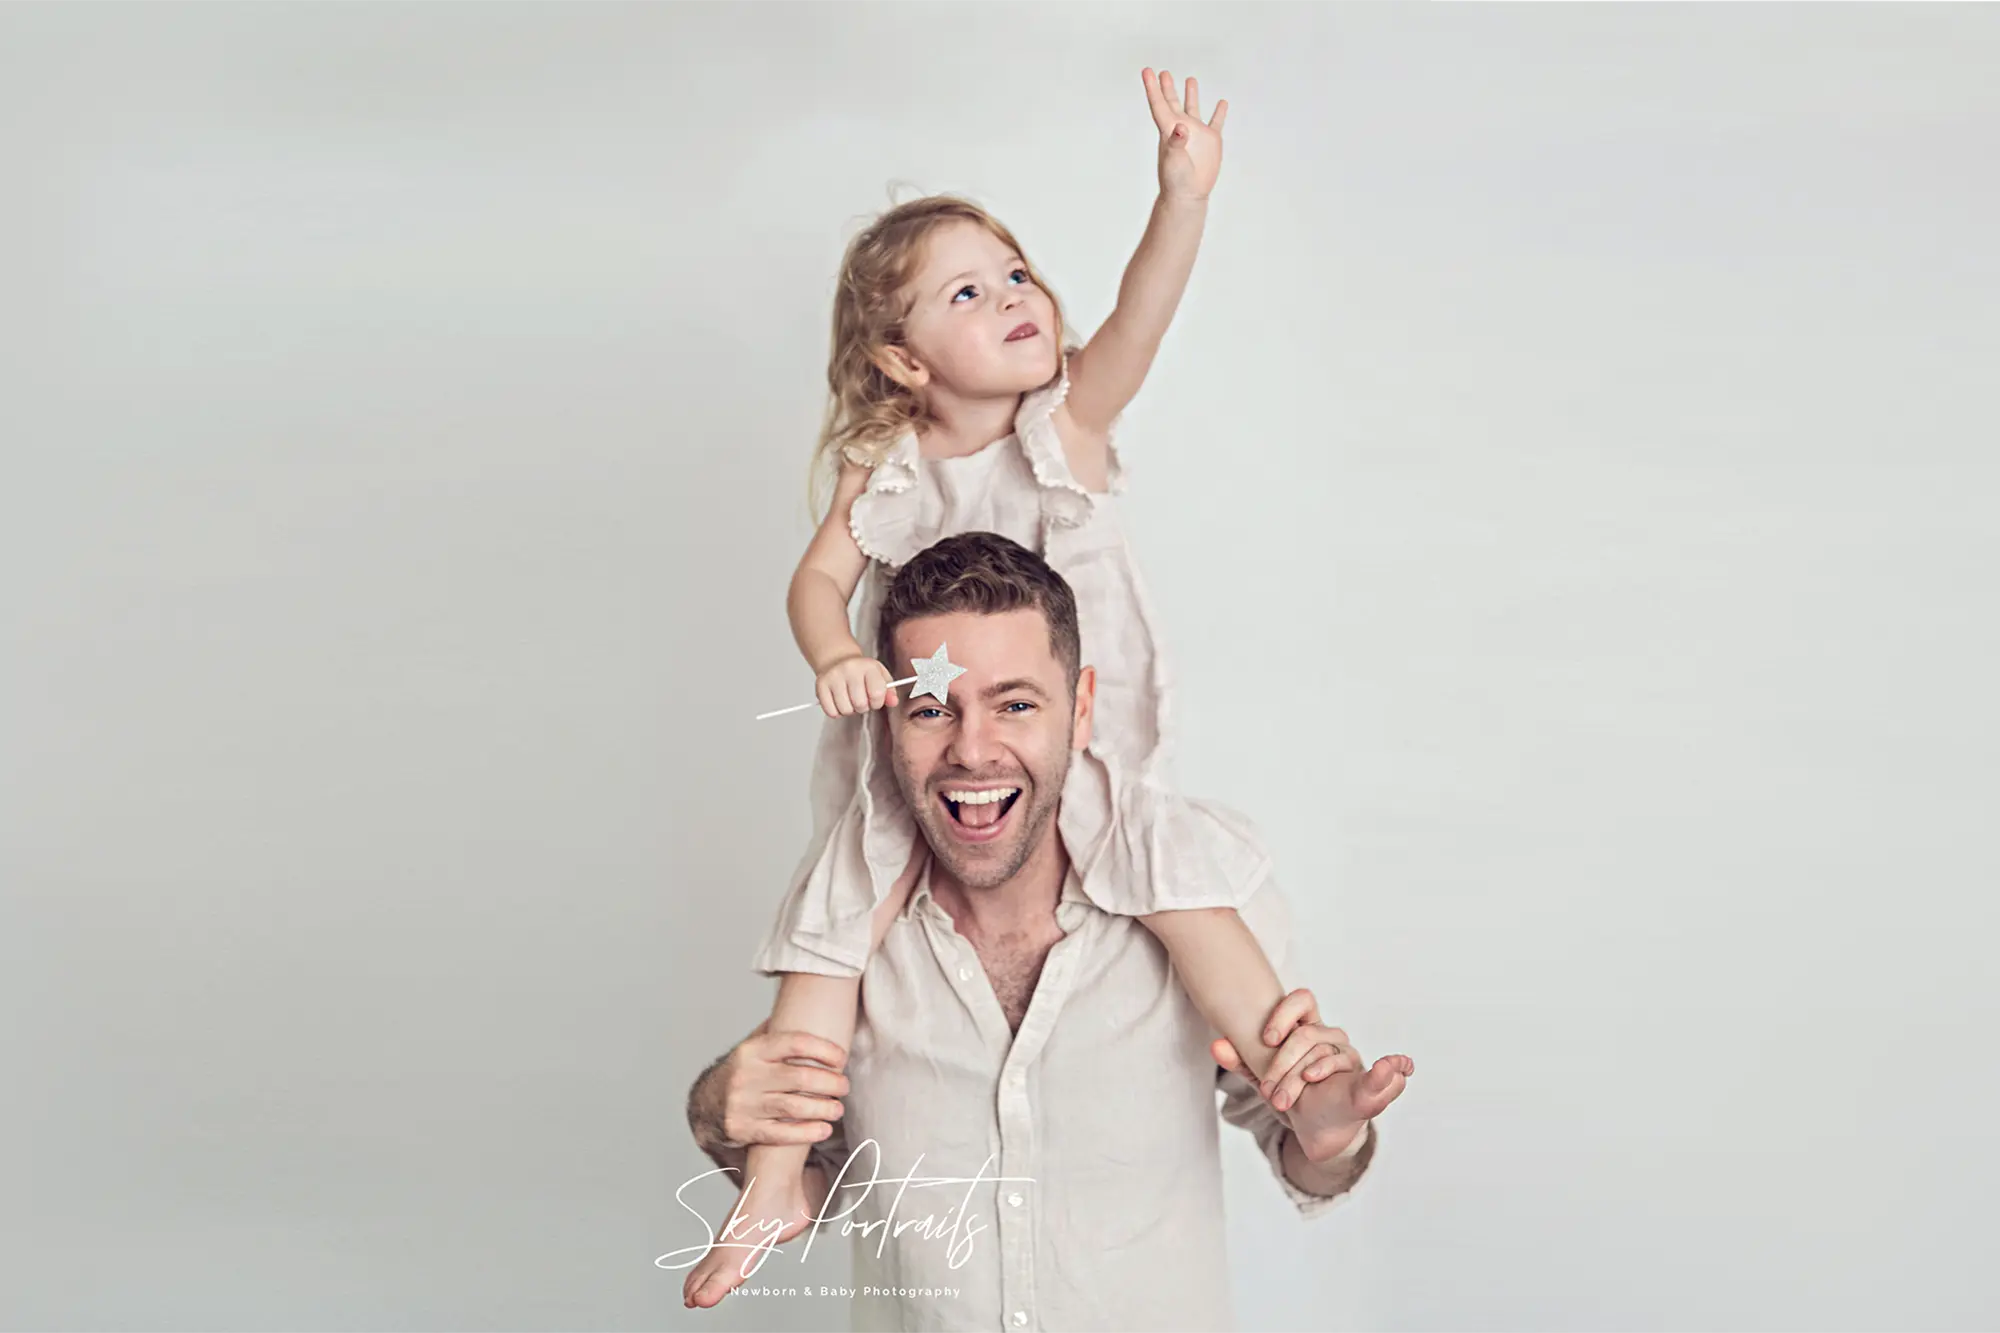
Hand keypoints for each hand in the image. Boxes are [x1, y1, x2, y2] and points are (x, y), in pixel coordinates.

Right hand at [687, 1019, 849, 1157]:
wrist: (705, 1105)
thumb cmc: (742, 1071)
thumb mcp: (753, 1045)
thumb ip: (779, 1030)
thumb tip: (811, 1005)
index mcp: (753, 1051)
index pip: (795, 1043)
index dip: (824, 1049)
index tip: (841, 1058)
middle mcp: (746, 1076)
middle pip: (800, 1077)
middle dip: (830, 1082)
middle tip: (844, 1086)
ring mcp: (744, 1104)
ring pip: (794, 1107)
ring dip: (823, 1108)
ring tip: (838, 1108)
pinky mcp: (744, 1130)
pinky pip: (781, 1134)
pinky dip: (806, 1132)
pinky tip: (823, 1129)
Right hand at [814, 653, 897, 717]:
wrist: (837, 660)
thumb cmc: (861, 672)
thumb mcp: (880, 676)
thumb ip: (889, 690)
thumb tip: (893, 702)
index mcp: (868, 667)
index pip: (877, 693)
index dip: (877, 702)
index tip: (874, 699)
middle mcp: (849, 669)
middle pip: (860, 704)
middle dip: (863, 707)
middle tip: (861, 699)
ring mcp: (833, 677)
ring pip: (845, 710)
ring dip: (849, 710)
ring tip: (849, 699)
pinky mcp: (820, 686)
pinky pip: (831, 712)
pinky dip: (836, 711)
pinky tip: (839, 701)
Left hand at [1142, 67, 1226, 200]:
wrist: (1189, 194)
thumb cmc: (1176, 180)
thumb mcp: (1174, 160)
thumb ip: (1176, 143)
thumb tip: (1181, 127)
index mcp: (1168, 130)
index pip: (1159, 104)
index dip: (1152, 87)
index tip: (1147, 71)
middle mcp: (1181, 128)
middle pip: (1172, 102)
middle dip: (1167, 87)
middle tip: (1163, 72)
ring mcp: (1196, 134)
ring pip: (1193, 109)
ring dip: (1191, 94)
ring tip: (1190, 79)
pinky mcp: (1211, 141)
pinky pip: (1216, 122)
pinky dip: (1219, 112)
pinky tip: (1221, 103)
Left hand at [1212, 988, 1415, 1163]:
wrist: (1315, 1132)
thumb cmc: (1293, 1096)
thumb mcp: (1263, 1079)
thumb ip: (1242, 1062)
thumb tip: (1216, 1044)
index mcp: (1309, 1030)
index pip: (1302, 1000)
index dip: (1284, 1013)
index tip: (1266, 1039)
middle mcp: (1332, 1039)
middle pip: (1306, 1034)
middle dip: (1282, 1064)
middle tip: (1268, 1093)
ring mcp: (1351, 1061)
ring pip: (1325, 1058)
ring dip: (1303, 1079)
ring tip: (1287, 1101)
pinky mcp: (1368, 1088)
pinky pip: (1380, 1077)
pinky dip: (1393, 1069)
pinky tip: (1399, 1066)